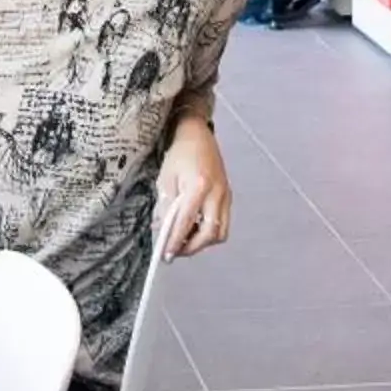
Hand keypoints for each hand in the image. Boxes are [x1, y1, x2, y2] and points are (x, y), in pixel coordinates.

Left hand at [155, 125, 232, 258]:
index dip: (176, 241)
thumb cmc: (179, 154)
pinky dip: (209, 231)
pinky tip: (195, 227)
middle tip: (176, 251)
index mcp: (198, 186)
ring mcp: (225, 195)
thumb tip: (162, 232)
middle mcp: (216, 193)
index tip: (166, 255)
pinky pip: (223, 222)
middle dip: (192, 247)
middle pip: (210, 233)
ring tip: (185, 239)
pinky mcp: (228, 196)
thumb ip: (165, 207)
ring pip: (220, 232)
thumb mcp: (165, 179)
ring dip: (202, 242)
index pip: (187, 222)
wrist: (197, 135)